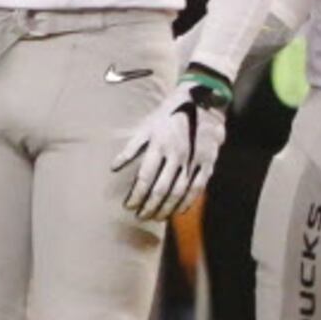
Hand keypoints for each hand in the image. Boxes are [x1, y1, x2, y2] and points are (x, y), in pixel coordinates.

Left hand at [111, 70, 226, 219]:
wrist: (202, 102)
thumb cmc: (168, 115)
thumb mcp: (147, 126)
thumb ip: (131, 148)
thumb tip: (113, 168)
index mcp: (159, 145)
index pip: (145, 178)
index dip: (136, 195)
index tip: (128, 206)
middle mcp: (176, 154)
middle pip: (161, 188)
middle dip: (149, 206)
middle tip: (141, 216)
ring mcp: (193, 159)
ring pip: (179, 191)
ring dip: (166, 207)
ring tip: (156, 217)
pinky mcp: (207, 162)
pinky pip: (197, 187)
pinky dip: (188, 202)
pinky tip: (179, 211)